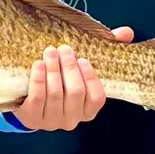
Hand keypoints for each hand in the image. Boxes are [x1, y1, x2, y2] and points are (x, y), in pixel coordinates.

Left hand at [12, 26, 131, 131]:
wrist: (28, 99)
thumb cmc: (61, 81)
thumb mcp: (81, 68)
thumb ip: (107, 49)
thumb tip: (127, 32)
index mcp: (87, 110)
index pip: (96, 98)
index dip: (91, 78)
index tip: (83, 59)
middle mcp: (72, 119)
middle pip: (75, 93)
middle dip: (69, 68)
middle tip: (64, 49)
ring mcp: (51, 121)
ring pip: (56, 94)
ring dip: (53, 70)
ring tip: (50, 52)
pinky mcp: (32, 118)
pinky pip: (37, 98)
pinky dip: (38, 80)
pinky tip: (38, 65)